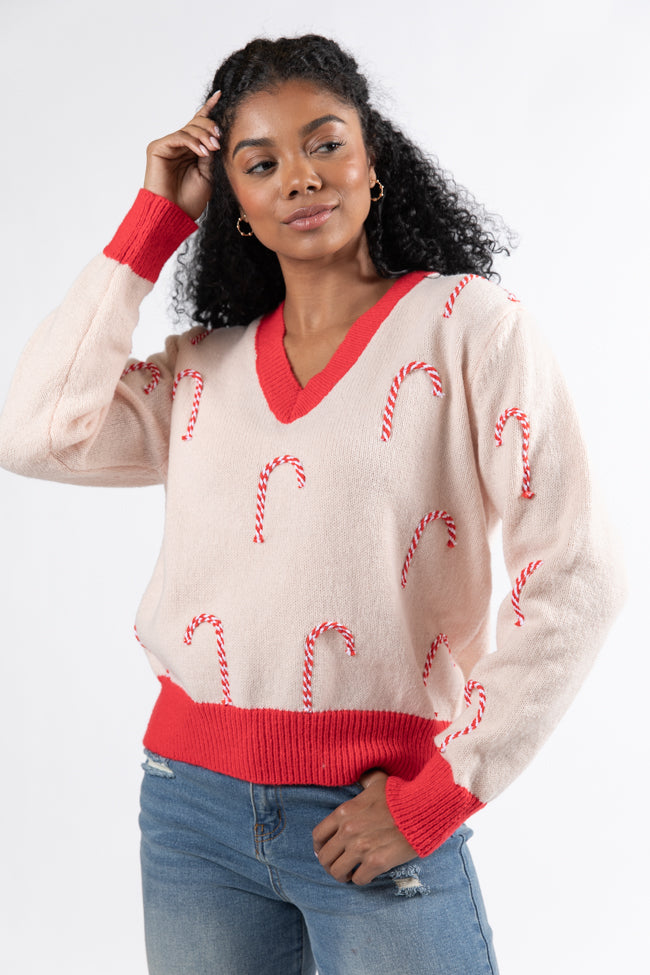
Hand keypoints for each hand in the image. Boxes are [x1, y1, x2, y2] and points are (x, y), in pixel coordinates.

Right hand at [143, 90, 221, 220]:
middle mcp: (178, 145)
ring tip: (213, 148)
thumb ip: (210, 155)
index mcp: (190, 150)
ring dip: (204, 135)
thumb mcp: (207, 175)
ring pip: (189, 128)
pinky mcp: (158, 148)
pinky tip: (204, 151)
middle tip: (220, 139)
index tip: (220, 95)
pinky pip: (179, 136)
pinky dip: (193, 141)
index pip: (199, 125)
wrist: (173, 215)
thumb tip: (216, 137)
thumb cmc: (189, 201)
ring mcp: (167, 145)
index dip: (209, 109)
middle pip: (196, 124)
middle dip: (210, 128)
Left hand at [312, 770, 417, 885]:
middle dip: (330, 864)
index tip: (326, 850)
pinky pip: (359, 879)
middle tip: (339, 865)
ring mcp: (360, 847)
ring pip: (337, 872)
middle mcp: (348, 830)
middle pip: (324, 858)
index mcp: (344, 812)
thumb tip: (360, 776)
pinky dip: (361, 879)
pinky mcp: (376, 862)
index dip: (320, 846)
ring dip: (343, 875)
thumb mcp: (378, 781)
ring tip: (351, 873)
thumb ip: (364, 780)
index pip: (318, 836)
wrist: (421, 810)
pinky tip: (367, 873)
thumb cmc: (400, 795)